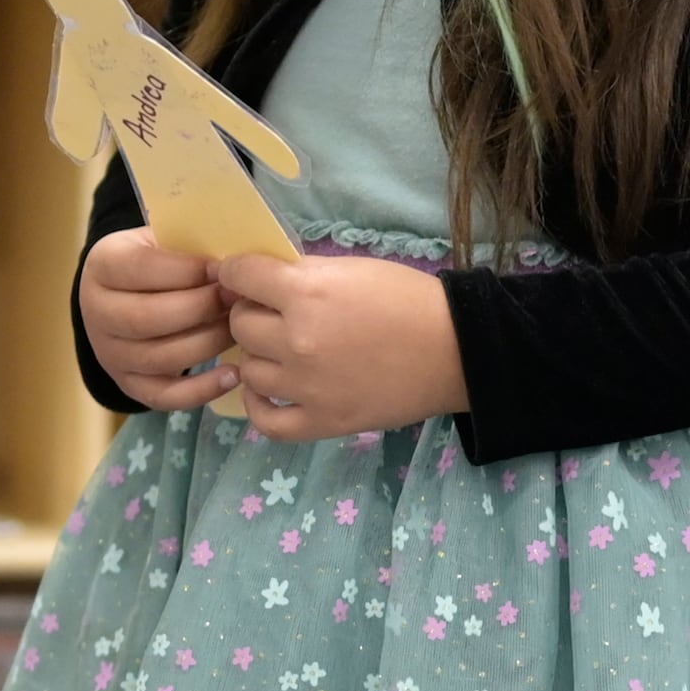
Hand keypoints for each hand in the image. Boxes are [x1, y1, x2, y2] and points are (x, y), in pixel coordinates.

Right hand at [82, 225, 236, 410]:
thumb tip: (236, 265)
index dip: (188, 271)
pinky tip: (233, 374)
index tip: (225, 269)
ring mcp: (110, 354)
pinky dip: (203, 390)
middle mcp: (96, 313)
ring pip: (161, 358)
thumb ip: (190, 248)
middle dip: (201, 308)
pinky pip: (165, 396)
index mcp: (102, 266)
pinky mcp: (128, 385)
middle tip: (237, 299)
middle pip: (148, 318)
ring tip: (239, 328)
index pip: (142, 269)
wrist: (125, 296)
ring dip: (208, 343)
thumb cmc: (158, 262)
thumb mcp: (163, 241)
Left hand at [215, 253, 464, 440]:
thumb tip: (258, 281)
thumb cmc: (407, 300)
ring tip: (280, 353)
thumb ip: (301, 274)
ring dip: (258, 358)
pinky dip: (258, 406)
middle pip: (240, 325)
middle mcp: (297, 341)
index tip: (242, 278)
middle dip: (251, 314)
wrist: (453, 350)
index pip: (240, 276)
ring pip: (248, 371)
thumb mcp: (351, 269)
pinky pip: (265, 421)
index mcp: (306, 294)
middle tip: (273, 315)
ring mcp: (306, 387)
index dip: (236, 273)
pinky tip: (268, 392)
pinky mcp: (321, 422)